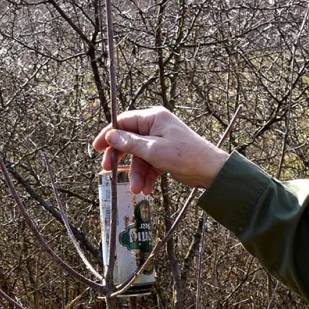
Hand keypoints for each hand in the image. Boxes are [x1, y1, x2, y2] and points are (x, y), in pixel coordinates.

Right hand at [92, 107, 228, 193]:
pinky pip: (149, 165)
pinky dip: (147, 177)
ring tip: (137, 190)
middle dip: (121, 159)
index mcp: (153, 118)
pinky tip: (147, 190)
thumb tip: (110, 136)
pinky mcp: (165, 156)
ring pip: (139, 158)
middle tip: (109, 171)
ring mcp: (160, 142)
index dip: (109, 135)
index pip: (123, 122)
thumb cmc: (185, 155)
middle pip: (128, 141)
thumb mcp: (153, 150)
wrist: (210, 171)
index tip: (97, 148)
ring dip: (136, 174)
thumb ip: (130, 143)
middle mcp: (155, 127)